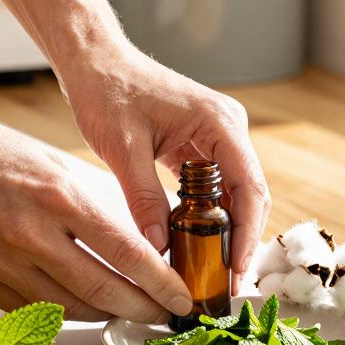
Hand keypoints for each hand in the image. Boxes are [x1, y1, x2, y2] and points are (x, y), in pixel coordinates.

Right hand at [0, 99, 192, 322]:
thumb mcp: (47, 162)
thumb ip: (86, 204)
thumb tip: (129, 240)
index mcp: (58, 195)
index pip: (129, 253)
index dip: (163, 284)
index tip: (182, 295)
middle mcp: (32, 235)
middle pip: (106, 291)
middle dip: (144, 309)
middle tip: (165, 313)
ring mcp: (1, 263)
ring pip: (71, 309)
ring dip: (106, 316)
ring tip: (129, 312)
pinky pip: (32, 312)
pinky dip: (63, 314)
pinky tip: (81, 309)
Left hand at [59, 46, 272, 292]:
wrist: (95, 61)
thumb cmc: (107, 91)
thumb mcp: (123, 149)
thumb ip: (143, 199)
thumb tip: (160, 249)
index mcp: (218, 123)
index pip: (249, 187)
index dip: (247, 232)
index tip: (237, 269)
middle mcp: (226, 128)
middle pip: (249, 194)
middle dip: (242, 239)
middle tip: (228, 283)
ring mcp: (216, 136)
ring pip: (234, 193)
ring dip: (227, 230)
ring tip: (215, 271)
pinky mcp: (200, 144)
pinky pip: (214, 186)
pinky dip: (209, 215)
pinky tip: (198, 243)